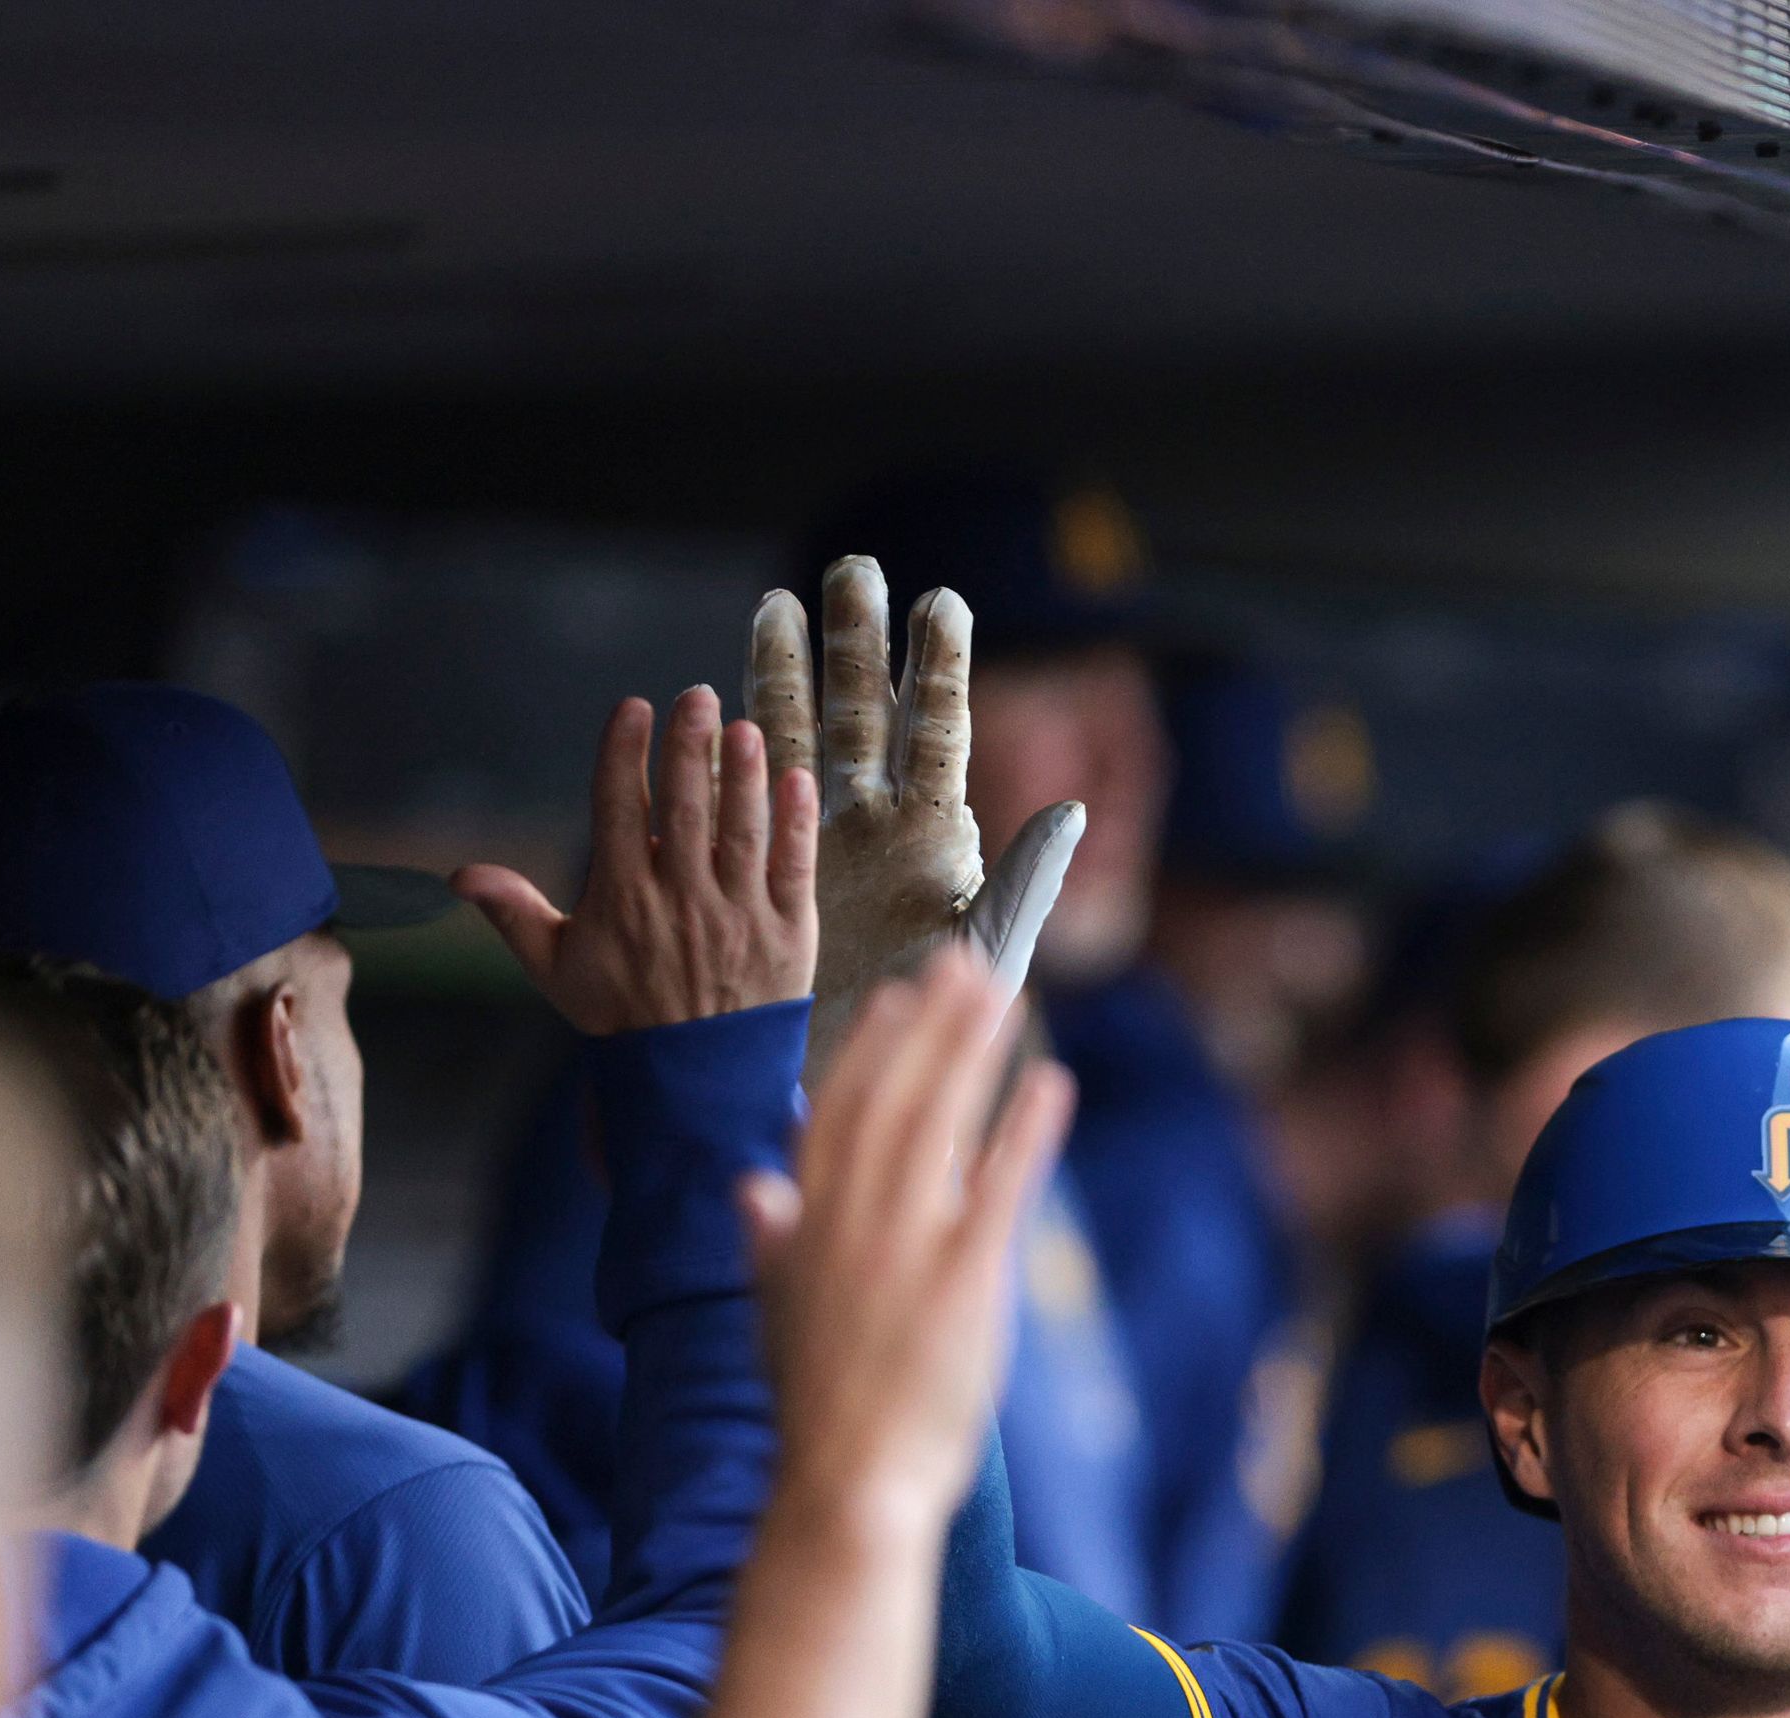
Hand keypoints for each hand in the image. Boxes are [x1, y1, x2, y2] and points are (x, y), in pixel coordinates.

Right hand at [459, 689, 818, 1033]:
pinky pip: (793, 868)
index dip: (624, 754)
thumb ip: (514, 914)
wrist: (694, 1079)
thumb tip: (460, 875)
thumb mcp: (558, 969)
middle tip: (696, 695)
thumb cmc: (623, 1016)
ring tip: (744, 728)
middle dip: (689, 747)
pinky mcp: (787, 933)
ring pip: (741, 831)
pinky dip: (795, 824)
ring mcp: (738, 914)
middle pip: (685, 808)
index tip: (632, 708)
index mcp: (623, 899)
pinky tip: (796, 780)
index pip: (620, 810)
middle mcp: (681, 899)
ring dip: (743, 776)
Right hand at [740, 950, 1075, 1536]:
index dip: (873, 1048)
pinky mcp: (963, 1279)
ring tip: (1006, 996)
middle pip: (894, 1097)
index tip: (901, 996)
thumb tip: (750, 1184)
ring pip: (941, 1122)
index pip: (838, 1112)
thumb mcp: (773, 1315)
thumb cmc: (819, 1408)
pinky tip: (1050, 1082)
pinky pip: (1000, 1187)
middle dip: (930, 1024)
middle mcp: (850, 1220)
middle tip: (967, 962)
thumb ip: (766, 1241)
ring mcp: (906, 1246)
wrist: (847, 1485)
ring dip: (973, 1051)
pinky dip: (1024, 1130)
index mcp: (804, 1226)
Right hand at [750, 559, 1083, 1086]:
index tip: (941, 599)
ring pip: (799, 735)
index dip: (938, 667)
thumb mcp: (988, 951)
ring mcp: (821, 840)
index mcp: (937, 836)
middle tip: (853, 568)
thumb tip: (1073, 811)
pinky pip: (750, 792)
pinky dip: (734, 742)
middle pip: (866, 712)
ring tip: (777, 604)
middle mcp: (879, 826)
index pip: (939, 730)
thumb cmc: (937, 1025)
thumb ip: (1026, 880)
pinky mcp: (771, 866)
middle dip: (859, 641)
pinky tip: (715, 695)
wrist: (861, 1077)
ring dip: (786, 671)